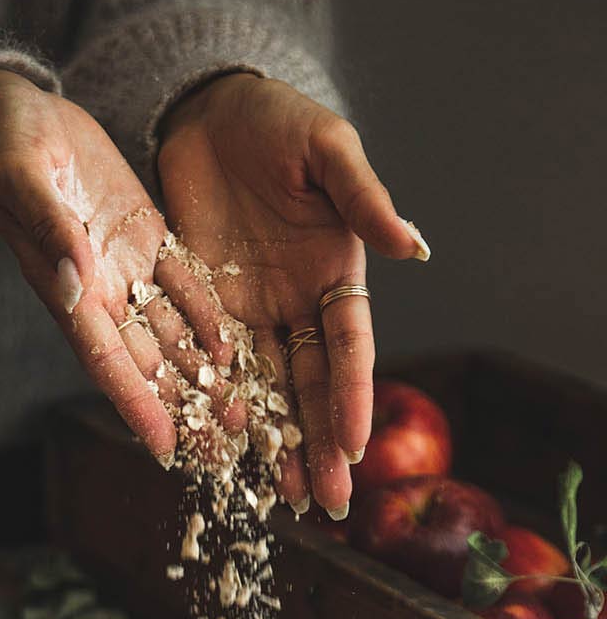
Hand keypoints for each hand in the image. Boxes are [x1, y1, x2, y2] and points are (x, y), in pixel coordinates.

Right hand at [0, 69, 240, 462]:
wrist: (10, 109)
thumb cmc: (3, 141)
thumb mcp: (22, 176)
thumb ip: (49, 227)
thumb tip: (77, 279)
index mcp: (65, 288)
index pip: (107, 361)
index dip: (136, 406)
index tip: (166, 449)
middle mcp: (97, 291)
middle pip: (147, 363)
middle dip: (185, 407)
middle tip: (226, 450)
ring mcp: (123, 267)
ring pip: (171, 334)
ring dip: (204, 375)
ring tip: (244, 413)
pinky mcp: (144, 238)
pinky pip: (182, 285)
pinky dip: (207, 317)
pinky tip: (238, 347)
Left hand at [157, 73, 427, 513]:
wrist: (209, 113)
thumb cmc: (279, 122)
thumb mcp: (326, 151)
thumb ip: (363, 198)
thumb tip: (415, 247)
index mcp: (336, 272)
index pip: (348, 345)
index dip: (353, 395)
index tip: (357, 446)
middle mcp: (296, 303)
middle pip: (311, 384)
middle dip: (319, 444)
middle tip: (327, 504)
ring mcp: (249, 312)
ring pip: (264, 390)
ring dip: (272, 443)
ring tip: (275, 498)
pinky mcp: (202, 309)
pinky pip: (210, 368)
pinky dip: (216, 409)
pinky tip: (218, 451)